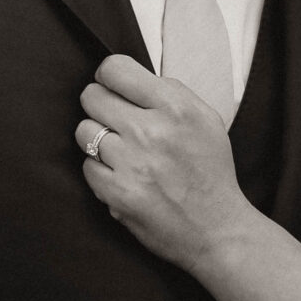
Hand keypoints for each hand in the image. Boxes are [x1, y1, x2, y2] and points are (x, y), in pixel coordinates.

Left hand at [78, 54, 252, 276]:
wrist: (217, 230)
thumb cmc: (210, 172)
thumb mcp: (206, 119)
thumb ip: (170, 93)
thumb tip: (130, 78)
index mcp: (176, 108)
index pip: (115, 69)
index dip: (109, 76)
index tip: (113, 87)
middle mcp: (151, 132)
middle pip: (92, 97)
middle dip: (101, 106)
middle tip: (116, 120)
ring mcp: (132, 164)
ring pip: (84, 131)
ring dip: (98, 139)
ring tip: (120, 151)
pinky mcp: (117, 194)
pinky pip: (87, 166)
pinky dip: (101, 171)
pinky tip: (122, 176)